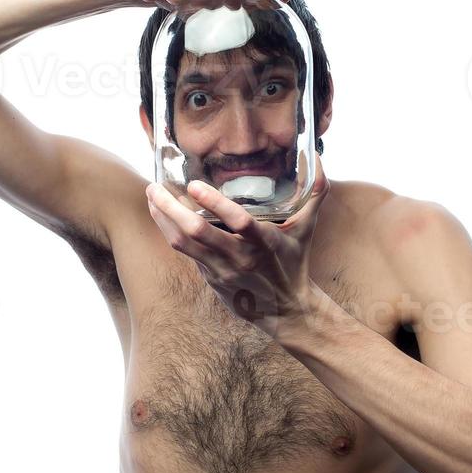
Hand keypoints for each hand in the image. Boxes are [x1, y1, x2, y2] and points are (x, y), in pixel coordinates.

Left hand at [145, 155, 328, 333]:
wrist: (286, 310)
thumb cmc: (294, 263)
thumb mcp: (307, 229)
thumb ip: (315, 194)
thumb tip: (320, 161)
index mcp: (264, 242)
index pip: (237, 221)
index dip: (213, 203)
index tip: (194, 186)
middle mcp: (239, 257)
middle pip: (196, 232)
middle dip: (170, 208)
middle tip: (153, 187)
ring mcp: (221, 270)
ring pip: (183, 244)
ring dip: (163, 219)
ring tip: (151, 197)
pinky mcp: (211, 278)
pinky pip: (186, 253)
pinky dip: (171, 232)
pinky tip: (162, 216)